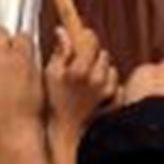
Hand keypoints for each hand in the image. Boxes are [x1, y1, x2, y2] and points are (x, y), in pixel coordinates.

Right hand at [45, 22, 118, 139]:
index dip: (83, 33)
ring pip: (108, 65)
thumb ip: (60, 51)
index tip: (79, 32)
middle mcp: (97, 77)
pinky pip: (113, 79)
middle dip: (90, 52)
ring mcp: (107, 88)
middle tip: (76, 62)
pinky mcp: (114, 97)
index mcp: (79, 69)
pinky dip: (105, 80)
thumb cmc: (55, 104)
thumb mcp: (50, 74)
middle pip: (100, 51)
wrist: (67, 131)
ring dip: (98, 66)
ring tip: (84, 79)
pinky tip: (93, 88)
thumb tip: (63, 32)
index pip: (89, 38)